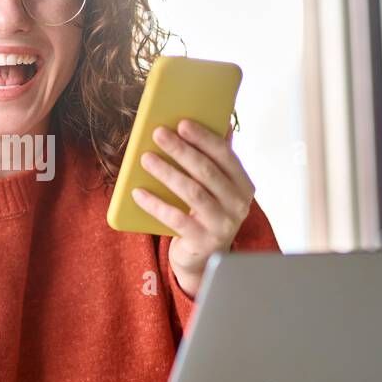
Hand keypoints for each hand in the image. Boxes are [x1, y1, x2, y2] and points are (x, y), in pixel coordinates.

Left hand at [131, 119, 256, 299]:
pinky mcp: (203, 242)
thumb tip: (218, 123)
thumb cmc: (205, 214)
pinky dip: (155, 204)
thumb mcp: (215, 188)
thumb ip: (215, 160)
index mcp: (243, 185)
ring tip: (146, 159)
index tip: (182, 123)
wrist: (202, 258)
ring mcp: (223, 225)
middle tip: (158, 134)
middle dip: (181, 150)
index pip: (226, 156)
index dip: (204, 138)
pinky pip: (176, 219)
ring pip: (192, 192)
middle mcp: (238, 205)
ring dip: (167, 172)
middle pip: (207, 171)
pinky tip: (138, 192)